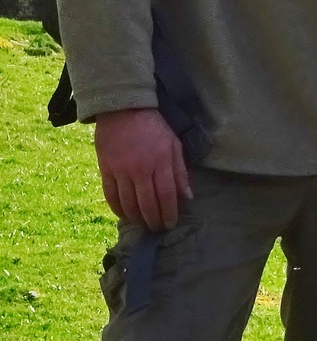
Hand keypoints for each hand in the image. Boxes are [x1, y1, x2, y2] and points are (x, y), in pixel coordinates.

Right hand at [94, 108, 191, 230]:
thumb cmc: (154, 127)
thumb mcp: (173, 145)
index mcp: (160, 162)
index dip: (169, 213)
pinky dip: (117, 209)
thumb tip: (186, 196)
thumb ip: (180, 171)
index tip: (171, 223)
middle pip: (147, 203)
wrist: (124, 111)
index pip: (166, 195)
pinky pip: (110, 196)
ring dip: (136, 218)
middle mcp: (140, 169)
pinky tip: (124, 215)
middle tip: (157, 228)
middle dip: (153, 220)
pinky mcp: (105, 170)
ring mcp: (121, 171)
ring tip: (143, 225)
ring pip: (128, 203)